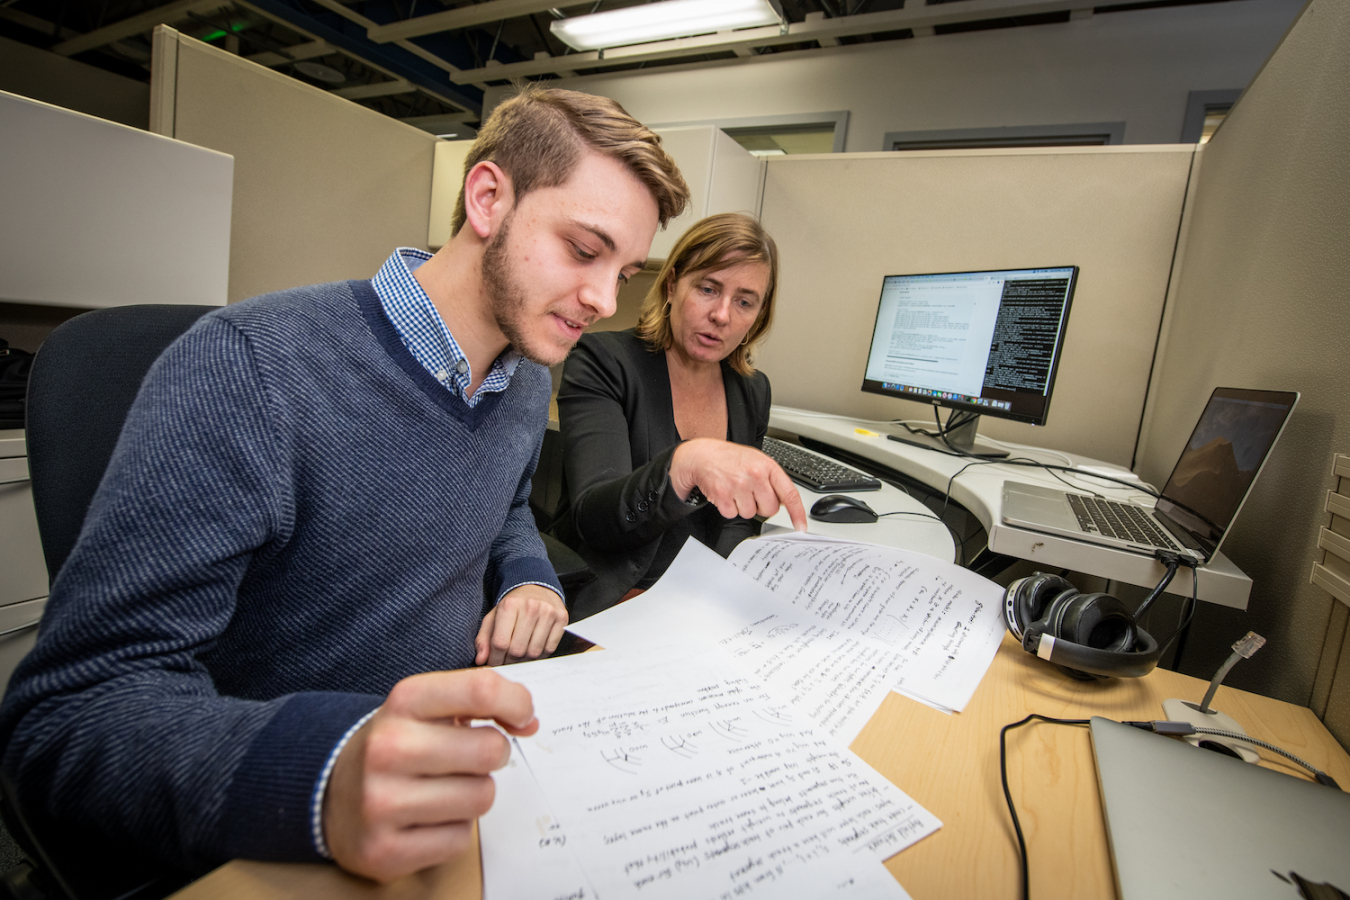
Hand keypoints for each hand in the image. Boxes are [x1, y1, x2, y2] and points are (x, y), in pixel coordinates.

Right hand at [322, 668, 537, 882]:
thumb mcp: (430, 707)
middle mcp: (388, 747)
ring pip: (481, 797)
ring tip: (443, 788)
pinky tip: (426, 818)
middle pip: (490, 750)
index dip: (517, 702)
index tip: (521, 716)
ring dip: (474, 794)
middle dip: (493, 754)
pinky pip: (459, 839)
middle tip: (469, 758)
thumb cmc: (399, 744)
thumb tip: (529, 720)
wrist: (332, 792)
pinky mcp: (385, 849)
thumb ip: (481, 701)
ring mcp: (382, 801)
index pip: (480, 690)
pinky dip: (453, 829)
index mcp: (404, 701)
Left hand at [474, 583, 567, 665]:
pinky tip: (533, 649)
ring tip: (519, 656)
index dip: (495, 659)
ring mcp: (548, 612)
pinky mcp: (561, 618)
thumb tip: (481, 659)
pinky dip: (540, 655)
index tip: (494, 663)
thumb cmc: (513, 605)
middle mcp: (531, 607)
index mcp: (510, 605)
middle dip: (509, 661)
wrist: (536, 588)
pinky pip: (549, 649)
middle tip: (507, 662)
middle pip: (517, 650)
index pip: (500, 643)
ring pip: (534, 652)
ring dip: (525, 660)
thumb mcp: (493, 617)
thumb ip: (484, 638)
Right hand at [670, 439, 807, 531]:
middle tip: (751, 494)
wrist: (703, 455)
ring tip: (736, 491)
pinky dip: (728, 508)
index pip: (789, 494)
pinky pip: (732, 514)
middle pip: (770, 509)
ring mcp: (738, 485)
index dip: (797, 513)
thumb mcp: (757, 461)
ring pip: (750, 514)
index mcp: (768, 466)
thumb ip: (772, 479)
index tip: (801, 526)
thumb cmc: (732, 459)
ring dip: (743, 507)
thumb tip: (785, 501)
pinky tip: (726, 494)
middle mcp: (755, 475)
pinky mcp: (722, 495)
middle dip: (761, 506)